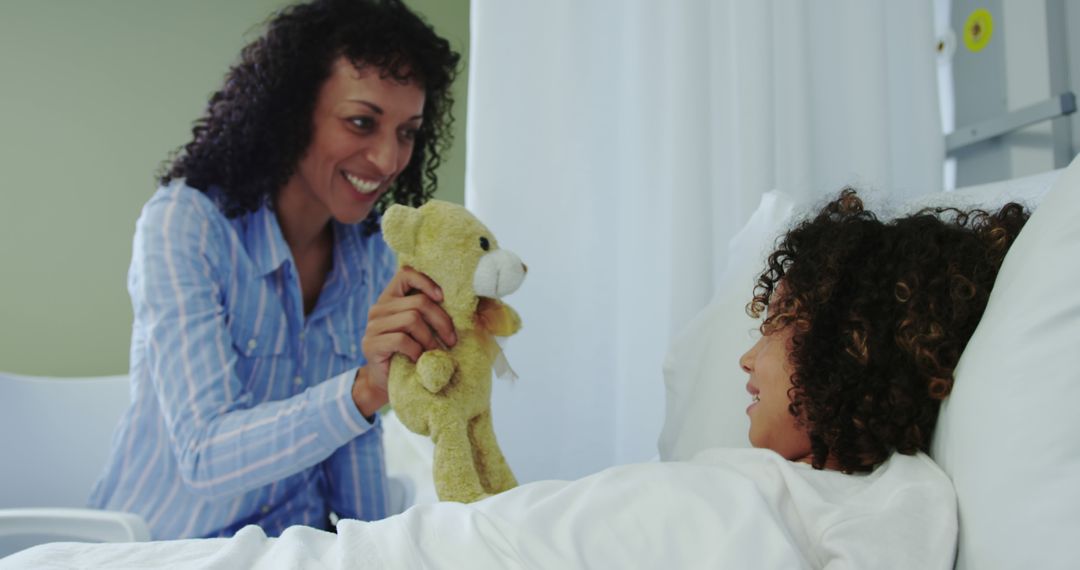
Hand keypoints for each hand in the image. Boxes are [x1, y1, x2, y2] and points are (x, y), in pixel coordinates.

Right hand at [360, 266, 456, 394]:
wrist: (387, 382)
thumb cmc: (411, 353)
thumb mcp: (422, 329)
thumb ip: (430, 313)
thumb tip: (465, 303)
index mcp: (391, 298)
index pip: (405, 274)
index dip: (426, 281)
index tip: (442, 297)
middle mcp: (379, 308)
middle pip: (418, 302)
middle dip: (441, 321)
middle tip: (452, 340)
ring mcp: (373, 326)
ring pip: (411, 319)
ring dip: (429, 338)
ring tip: (434, 351)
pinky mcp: (371, 344)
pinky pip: (401, 339)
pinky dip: (416, 350)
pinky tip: (419, 359)